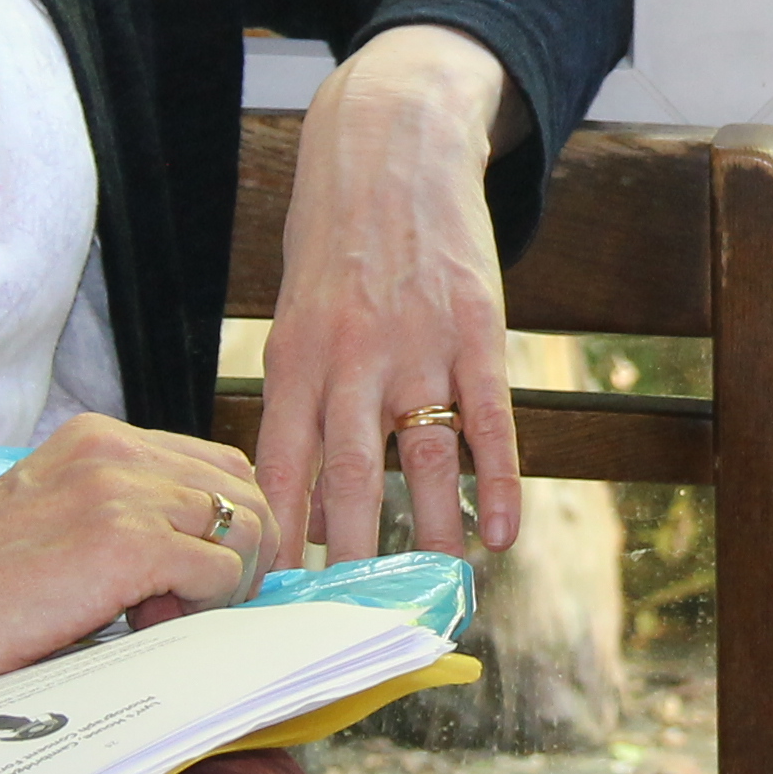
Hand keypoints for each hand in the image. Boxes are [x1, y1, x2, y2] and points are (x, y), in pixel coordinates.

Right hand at [0, 413, 272, 692]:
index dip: (224, 526)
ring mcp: (124, 492)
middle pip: (245, 493)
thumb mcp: (51, 518)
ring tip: (159, 617)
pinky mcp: (124, 545)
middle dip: (237, 556)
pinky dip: (207, 606)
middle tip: (180, 606)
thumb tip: (198, 558)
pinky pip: (221, 571)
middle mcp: (119, 450)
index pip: (218, 466)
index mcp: (101, 438)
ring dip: (224, 584)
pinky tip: (147, 625)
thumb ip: (118, 515)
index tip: (192, 580)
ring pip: (247, 529)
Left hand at [258, 24, 524, 560]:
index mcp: (292, 360)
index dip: (274, 540)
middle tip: (354, 630)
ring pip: (423, 461)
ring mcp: (416, 344)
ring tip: (436, 595)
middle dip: (350, 562)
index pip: (276, 471)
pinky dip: (497, 481)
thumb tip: (298, 500)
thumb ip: (298, 400)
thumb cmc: (334, 242)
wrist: (391, 144)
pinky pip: (489, 420)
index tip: (271, 605)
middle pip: (348, 481)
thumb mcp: (294, 315)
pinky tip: (501, 533)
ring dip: (432, 535)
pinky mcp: (475, 329)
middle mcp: (349, 359)